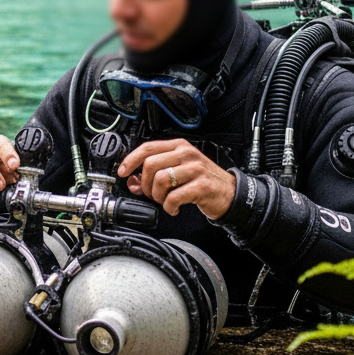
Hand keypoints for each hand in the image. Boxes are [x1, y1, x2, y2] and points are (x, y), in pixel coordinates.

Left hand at [119, 138, 235, 218]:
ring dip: (157, 196)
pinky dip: (169, 207)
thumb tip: (132, 182)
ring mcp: (196, 168)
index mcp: (179, 146)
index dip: (130, 160)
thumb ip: (156, 174)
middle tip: (152, 194)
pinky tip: (174, 208)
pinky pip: (174, 197)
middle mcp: (187, 154)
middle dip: (145, 184)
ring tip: (165, 201)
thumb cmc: (202, 181)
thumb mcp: (179, 171)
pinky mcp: (202, 186)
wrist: (230, 193)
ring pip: (160, 179)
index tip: (122, 172)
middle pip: (150, 164)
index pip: (148, 147)